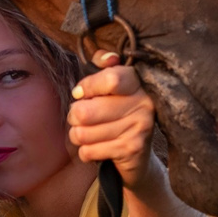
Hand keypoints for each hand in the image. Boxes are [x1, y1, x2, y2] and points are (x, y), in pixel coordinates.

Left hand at [67, 54, 161, 186]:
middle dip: (74, 117)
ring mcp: (139, 128)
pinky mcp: (132, 150)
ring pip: (83, 133)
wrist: (138, 157)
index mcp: (137, 82)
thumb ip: (104, 65)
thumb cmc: (118, 114)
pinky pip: (89, 151)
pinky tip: (96, 148)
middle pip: (86, 111)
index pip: (109, 79)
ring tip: (87, 134)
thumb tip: (106, 59)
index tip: (80, 93)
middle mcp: (143, 103)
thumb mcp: (112, 86)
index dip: (87, 87)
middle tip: (80, 118)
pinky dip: (85, 152)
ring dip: (78, 136)